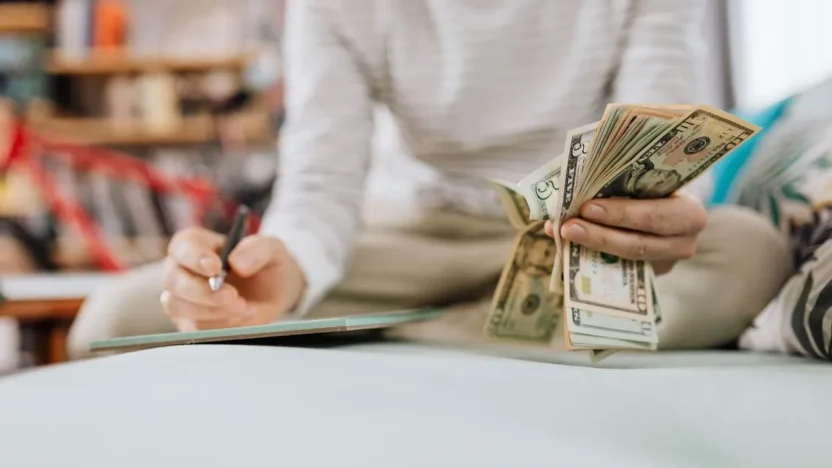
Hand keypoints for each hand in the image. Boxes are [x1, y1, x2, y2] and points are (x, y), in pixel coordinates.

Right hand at [160, 228, 306, 330]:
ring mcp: (182, 298)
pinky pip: (194, 328)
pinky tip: (241, 317)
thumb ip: (257, 249)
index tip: (216, 267)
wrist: (273, 293)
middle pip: (174, 281)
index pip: (182, 247)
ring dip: (213, 311)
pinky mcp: (190, 321)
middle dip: (204, 292)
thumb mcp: (272, 249)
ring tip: (244, 307)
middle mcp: (181, 270)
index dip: (195, 257)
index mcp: (195, 243)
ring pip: (179, 307)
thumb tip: (236, 262)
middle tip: (233, 296)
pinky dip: (220, 325)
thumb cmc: (265, 264)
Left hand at [544, 192, 706, 274]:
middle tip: (568, 226)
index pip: (655, 216)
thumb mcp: (644, 178)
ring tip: (562, 235)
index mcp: (690, 213)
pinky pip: (617, 270)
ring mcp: (666, 263)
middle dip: (599, 236)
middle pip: (638, 245)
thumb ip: (617, 182)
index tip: (588, 207)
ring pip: (624, 261)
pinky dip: (588, 257)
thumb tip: (573, 190)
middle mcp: (683, 243)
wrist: (665, 204)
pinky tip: (566, 248)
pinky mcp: (648, 276)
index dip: (621, 214)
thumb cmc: (651, 184)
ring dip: (590, 248)